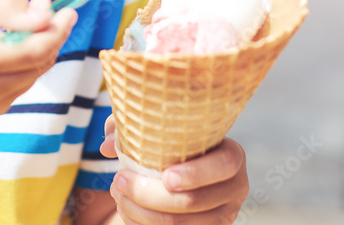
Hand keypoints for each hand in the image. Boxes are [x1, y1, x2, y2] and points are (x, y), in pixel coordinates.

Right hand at [0, 0, 76, 115]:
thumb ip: (5, 8)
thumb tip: (45, 14)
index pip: (34, 49)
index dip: (58, 29)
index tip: (69, 9)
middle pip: (39, 63)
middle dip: (51, 33)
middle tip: (42, 3)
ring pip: (34, 74)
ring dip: (39, 47)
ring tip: (24, 19)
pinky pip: (21, 84)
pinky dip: (25, 63)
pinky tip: (9, 44)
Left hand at [99, 115, 249, 223]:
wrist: (188, 174)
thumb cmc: (175, 145)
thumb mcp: (163, 130)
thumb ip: (136, 128)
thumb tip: (109, 145)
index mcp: (232, 157)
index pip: (224, 165)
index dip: (196, 173)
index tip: (166, 176)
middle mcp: (234, 189)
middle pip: (194, 202)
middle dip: (149, 195)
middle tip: (118, 182)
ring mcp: (222, 217)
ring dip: (142, 214)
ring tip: (118, 196)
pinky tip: (127, 213)